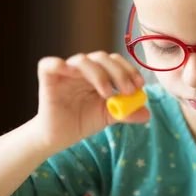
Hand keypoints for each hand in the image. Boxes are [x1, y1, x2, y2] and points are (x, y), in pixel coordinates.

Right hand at [33, 52, 150, 151]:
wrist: (59, 137)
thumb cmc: (83, 121)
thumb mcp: (109, 116)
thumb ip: (126, 112)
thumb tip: (147, 113)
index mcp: (99, 73)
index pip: (116, 62)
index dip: (129, 70)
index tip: (140, 85)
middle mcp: (84, 69)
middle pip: (102, 58)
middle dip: (119, 73)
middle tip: (128, 91)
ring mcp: (66, 72)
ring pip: (83, 60)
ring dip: (99, 74)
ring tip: (107, 94)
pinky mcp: (48, 79)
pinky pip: (49, 64)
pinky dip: (58, 64)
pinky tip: (68, 72)